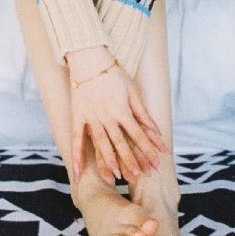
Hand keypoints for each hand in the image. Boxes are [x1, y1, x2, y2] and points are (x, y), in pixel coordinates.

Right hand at [66, 46, 167, 183]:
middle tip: (139, 177)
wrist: (89, 58)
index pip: (138, 134)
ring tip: (116, 176)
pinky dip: (77, 156)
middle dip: (131, 160)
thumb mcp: (132, 90)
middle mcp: (107, 116)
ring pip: (101, 143)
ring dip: (109, 161)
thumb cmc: (113, 73)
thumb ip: (142, 112)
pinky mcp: (77, 116)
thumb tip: (156, 128)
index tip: (157, 162)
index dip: (149, 149)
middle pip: (121, 142)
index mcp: (122, 109)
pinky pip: (77, 140)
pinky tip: (78, 172)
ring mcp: (91, 117)